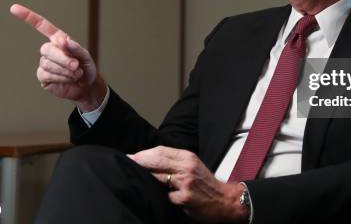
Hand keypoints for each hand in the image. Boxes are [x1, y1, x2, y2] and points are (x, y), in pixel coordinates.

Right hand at [10, 3, 105, 110]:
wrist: (87, 86)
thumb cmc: (86, 67)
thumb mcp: (85, 56)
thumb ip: (75, 48)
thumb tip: (62, 41)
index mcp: (58, 39)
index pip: (41, 25)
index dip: (28, 16)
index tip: (13, 8)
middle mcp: (49, 49)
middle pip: (46, 49)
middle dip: (62, 58)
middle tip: (76, 65)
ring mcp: (44, 63)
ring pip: (47, 63)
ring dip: (64, 70)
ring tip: (76, 73)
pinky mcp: (43, 76)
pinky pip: (46, 74)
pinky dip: (60, 77)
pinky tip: (68, 79)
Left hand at [127, 146, 247, 222]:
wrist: (225, 200)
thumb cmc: (206, 184)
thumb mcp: (193, 166)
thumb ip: (175, 162)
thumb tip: (151, 161)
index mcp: (188, 157)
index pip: (161, 151)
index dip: (144, 153)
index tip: (132, 156)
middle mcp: (187, 167)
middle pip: (157, 160)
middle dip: (139, 161)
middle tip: (126, 162)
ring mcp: (185, 183)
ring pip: (158, 176)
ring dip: (144, 177)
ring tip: (133, 176)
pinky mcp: (183, 198)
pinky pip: (165, 196)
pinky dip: (158, 196)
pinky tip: (153, 197)